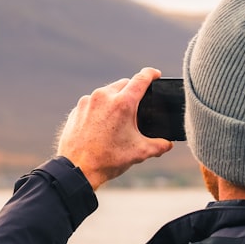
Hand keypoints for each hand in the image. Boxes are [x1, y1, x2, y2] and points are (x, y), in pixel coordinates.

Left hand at [56, 67, 172, 190]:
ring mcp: (88, 102)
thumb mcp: (139, 152)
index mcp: (122, 103)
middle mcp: (104, 97)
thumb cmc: (108, 160)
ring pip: (107, 92)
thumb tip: (168, 144)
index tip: (155, 74)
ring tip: (120, 117)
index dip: (151, 74)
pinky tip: (103, 124)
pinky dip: (100, 108)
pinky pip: (93, 102)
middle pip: (124, 83)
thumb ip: (159, 145)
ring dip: (115, 98)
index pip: (141, 78)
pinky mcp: (77, 109)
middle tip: (139, 104)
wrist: (77, 169)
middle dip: (133, 89)